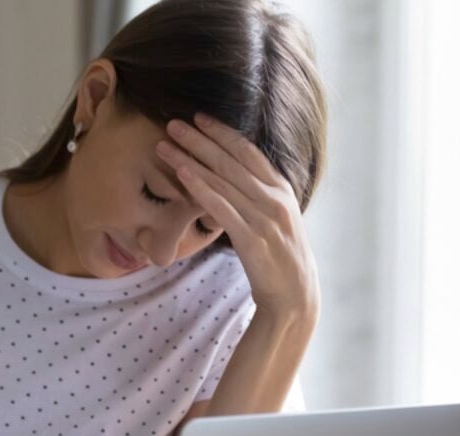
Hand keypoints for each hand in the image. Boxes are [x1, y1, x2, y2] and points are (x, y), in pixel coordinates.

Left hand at [156, 112, 319, 318]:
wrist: (295, 294)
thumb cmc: (279, 256)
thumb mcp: (275, 217)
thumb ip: (259, 195)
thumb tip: (235, 176)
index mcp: (281, 189)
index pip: (248, 151)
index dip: (222, 132)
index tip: (198, 117)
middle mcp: (275, 198)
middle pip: (230, 160)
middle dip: (199, 139)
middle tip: (172, 123)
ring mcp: (265, 218)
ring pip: (222, 181)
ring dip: (190, 159)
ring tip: (164, 146)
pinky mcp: (252, 239)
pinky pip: (222, 208)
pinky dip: (200, 188)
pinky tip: (182, 175)